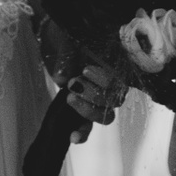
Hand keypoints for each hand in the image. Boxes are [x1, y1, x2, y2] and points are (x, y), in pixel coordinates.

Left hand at [39, 19, 126, 141]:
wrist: (55, 40)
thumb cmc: (66, 37)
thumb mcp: (67, 41)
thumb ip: (67, 55)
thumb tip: (61, 77)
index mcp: (113, 65)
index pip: (120, 80)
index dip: (104, 79)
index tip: (85, 70)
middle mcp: (110, 84)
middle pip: (115, 100)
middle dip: (94, 94)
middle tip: (73, 83)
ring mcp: (98, 99)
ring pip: (107, 116)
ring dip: (89, 111)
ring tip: (69, 99)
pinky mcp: (83, 110)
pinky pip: (89, 128)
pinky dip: (82, 134)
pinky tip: (72, 137)